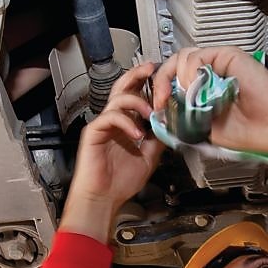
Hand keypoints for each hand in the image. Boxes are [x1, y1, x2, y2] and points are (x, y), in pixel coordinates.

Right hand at [60, 62, 163, 240]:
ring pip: (118, 99)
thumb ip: (158, 140)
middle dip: (137, 75)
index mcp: (126, 125)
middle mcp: (114, 121)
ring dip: (137, 101)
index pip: (136, 97)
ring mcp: (103, 125)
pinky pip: (110, 117)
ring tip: (150, 113)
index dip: (147, 86)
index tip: (162, 78)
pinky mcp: (94, 132)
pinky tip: (137, 134)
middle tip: (152, 68)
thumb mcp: (149, 158)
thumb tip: (173, 126)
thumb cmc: (120, 182)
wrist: (103, 199)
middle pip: (123, 88)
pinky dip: (126, 122)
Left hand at [152, 46, 267, 170]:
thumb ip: (185, 115)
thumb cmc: (248, 130)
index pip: (175, 79)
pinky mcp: (227, 55)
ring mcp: (219, 62)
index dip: (163, 89)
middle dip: (161, 82)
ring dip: (177, 79)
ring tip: (185, 97)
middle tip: (161, 100)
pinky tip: (197, 88)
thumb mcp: (204, 127)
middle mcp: (211, 72)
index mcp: (205, 88)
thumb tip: (163, 112)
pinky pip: (197, 56)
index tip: (159, 107)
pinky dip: (191, 72)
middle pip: (175, 64)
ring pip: (182, 58)